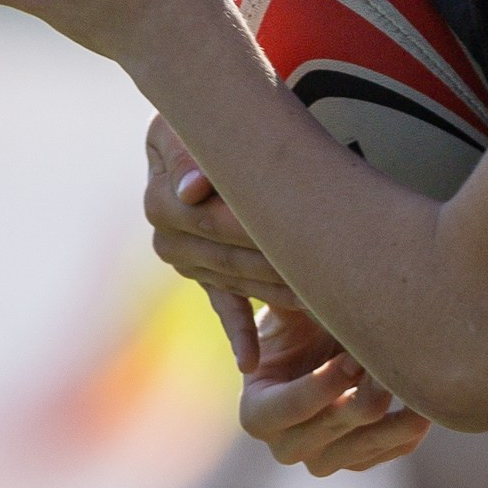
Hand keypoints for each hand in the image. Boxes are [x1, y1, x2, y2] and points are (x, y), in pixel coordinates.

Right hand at [144, 115, 302, 368]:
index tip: (293, 232)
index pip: (212, 220)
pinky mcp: (205, 278)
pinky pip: (224, 307)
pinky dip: (237, 334)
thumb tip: (193, 191)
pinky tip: (250, 363)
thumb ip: (187, 154)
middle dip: (277, 264)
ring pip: (239, 281)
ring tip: (322, 306)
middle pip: (232, 255)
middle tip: (325, 279)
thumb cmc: (196, 124)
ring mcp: (186, 262)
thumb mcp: (184, 126)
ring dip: (277, 292)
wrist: (192, 134)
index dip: (252, 226)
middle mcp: (168, 237)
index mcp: (162, 200)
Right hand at [241, 306, 431, 474]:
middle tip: (394, 354)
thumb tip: (308, 290)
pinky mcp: (361, 461)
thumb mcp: (286, 310)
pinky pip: (395, 448)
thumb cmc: (300, 323)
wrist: (324, 349)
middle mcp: (286, 446)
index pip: (289, 406)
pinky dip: (414, 420)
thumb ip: (289, 301)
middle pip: (337, 423)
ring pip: (370, 441)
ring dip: (396, 405)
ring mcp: (325, 459)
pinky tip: (427, 390)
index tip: (355, 355)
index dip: (325, 382)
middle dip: (368, 387)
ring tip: (417, 370)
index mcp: (257, 413)